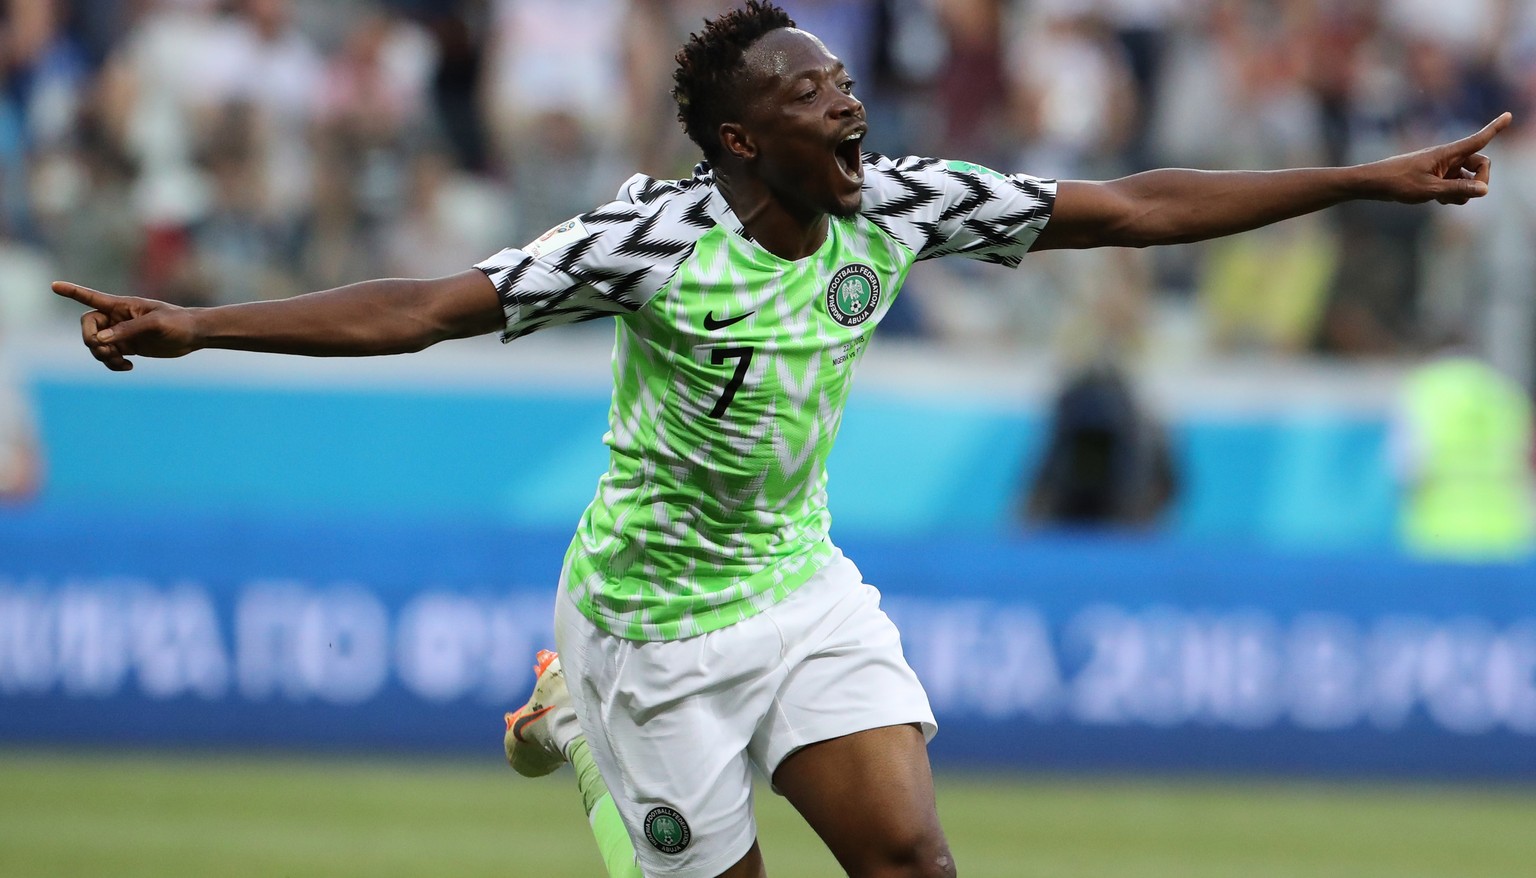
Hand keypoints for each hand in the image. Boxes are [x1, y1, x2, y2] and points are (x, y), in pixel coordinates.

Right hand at [52, 282, 201, 371]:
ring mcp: (121, 333)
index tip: (53, 286)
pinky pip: (108, 356)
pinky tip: (129, 367)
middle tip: (109, 351)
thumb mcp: (154, 324)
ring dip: (103, 356)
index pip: (91, 298)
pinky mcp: (128, 347)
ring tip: (122, 362)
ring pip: (96, 345)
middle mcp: (117, 318)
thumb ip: (127, 330)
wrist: (193, 334)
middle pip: (88, 328)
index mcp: (122, 305)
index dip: (72, 292)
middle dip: (92, 341)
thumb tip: (100, 340)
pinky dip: (112, 364)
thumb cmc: (177, 322)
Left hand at [1372, 112, 1511, 204]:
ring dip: (1464, 191)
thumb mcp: (1429, 190)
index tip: (1509, 115)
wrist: (1373, 183)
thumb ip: (1458, 190)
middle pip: (1480, 165)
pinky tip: (1438, 200)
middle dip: (1480, 180)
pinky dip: (1453, 194)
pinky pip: (1456, 186)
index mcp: (1447, 153)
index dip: (1494, 128)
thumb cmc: (1398, 183)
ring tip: (1444, 199)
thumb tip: (1485, 190)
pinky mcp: (1437, 177)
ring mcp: (1443, 168)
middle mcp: (1448, 158)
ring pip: (1468, 179)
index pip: (1477, 140)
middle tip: (1472, 194)